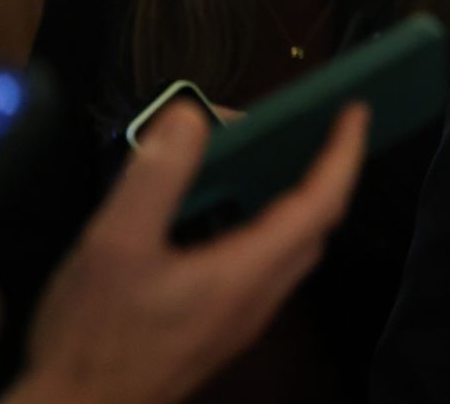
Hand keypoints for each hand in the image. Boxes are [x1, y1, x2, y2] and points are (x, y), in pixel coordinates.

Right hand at [2, 100, 367, 403]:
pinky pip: (259, 265)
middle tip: (304, 127)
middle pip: (314, 226)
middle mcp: (258, 297)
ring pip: (287, 248)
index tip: (356, 111)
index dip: (344, 153)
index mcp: (247, 272)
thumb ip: (156, 178)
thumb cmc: (94, 338)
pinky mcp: (217, 329)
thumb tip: (190, 117)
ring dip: (287, 199)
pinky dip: (256, 225)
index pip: (321, 203)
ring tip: (257, 158)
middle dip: (321, 171)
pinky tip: (215, 212)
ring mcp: (240, 318)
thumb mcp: (114, 246)